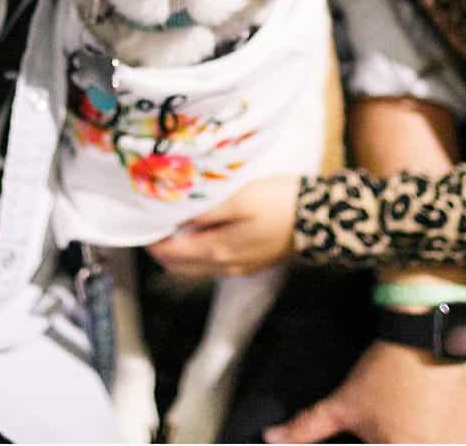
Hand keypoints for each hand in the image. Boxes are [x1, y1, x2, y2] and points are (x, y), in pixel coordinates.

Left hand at [145, 174, 300, 276]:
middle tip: (153, 221)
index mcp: (216, 251)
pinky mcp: (251, 262)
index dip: (152, 239)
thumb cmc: (279, 203)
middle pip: (179, 266)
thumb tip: (174, 217)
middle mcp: (223, 266)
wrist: (322, 220)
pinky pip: (213, 262)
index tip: (143, 219)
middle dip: (161, 248)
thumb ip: (204, 210)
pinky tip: (201, 230)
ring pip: (195, 266)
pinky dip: (198, 251)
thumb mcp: (238, 198)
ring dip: (179, 251)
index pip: (169, 253)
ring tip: (173, 224)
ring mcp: (238, 267)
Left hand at [264, 340, 465, 443]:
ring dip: (424, 439)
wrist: (431, 330)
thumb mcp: (345, 402)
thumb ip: (307, 428)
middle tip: (394, 427)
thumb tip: (269, 439)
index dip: (375, 444)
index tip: (378, 437)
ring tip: (412, 425)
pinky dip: (447, 440)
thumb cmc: (386, 370)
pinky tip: (432, 429)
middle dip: (400, 439)